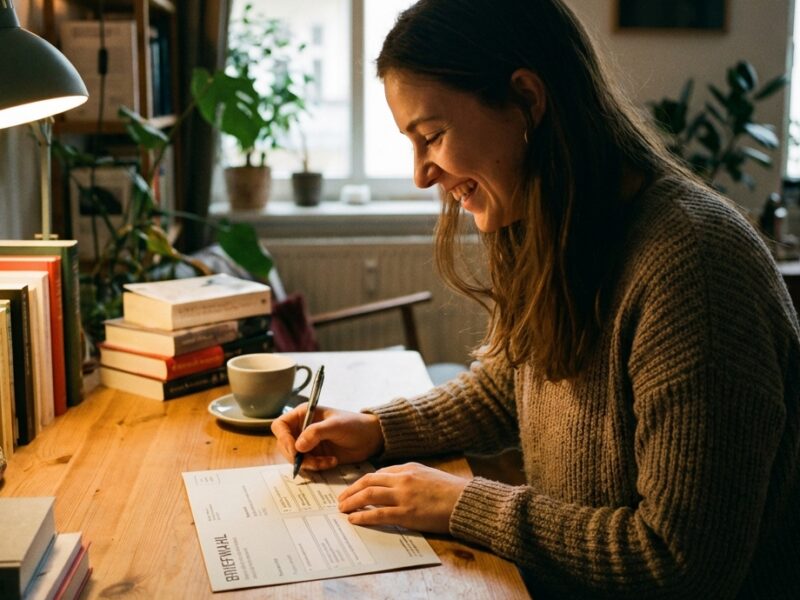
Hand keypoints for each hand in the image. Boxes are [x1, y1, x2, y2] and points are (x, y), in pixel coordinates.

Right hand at [271, 405, 384, 470]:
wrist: (370, 438)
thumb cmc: (354, 425)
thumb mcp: (336, 425)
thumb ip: (315, 433)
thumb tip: (297, 447)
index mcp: (303, 415)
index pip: (280, 426)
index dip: (283, 439)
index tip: (295, 451)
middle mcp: (301, 429)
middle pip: (285, 446)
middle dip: (298, 456)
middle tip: (313, 461)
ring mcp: (308, 443)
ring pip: (295, 458)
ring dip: (309, 463)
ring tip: (327, 461)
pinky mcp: (315, 456)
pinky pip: (307, 466)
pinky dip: (317, 467)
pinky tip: (332, 462)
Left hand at [337, 462, 469, 533]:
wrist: (465, 501)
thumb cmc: (450, 491)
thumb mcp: (428, 475)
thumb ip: (409, 477)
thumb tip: (392, 485)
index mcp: (408, 468)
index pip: (378, 473)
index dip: (362, 481)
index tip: (354, 488)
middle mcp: (403, 479)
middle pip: (368, 481)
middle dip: (351, 490)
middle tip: (341, 499)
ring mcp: (403, 496)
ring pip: (369, 495)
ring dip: (352, 501)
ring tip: (342, 509)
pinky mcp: (406, 514)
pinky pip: (378, 513)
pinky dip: (363, 516)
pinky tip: (354, 519)